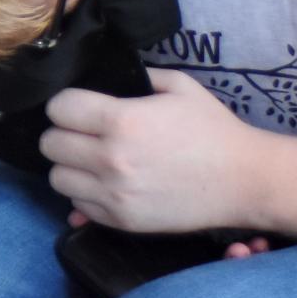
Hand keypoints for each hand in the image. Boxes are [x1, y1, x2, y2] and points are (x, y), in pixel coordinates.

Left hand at [43, 67, 258, 233]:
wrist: (245, 181)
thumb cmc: (213, 129)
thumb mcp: (178, 86)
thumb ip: (135, 76)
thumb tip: (100, 79)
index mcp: (122, 121)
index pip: (58, 108)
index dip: (66, 104)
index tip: (79, 107)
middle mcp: (111, 159)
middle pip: (50, 144)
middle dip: (63, 134)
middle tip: (84, 133)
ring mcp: (115, 194)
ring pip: (57, 178)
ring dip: (70, 166)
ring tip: (93, 159)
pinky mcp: (122, 221)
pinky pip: (78, 205)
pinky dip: (86, 193)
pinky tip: (107, 183)